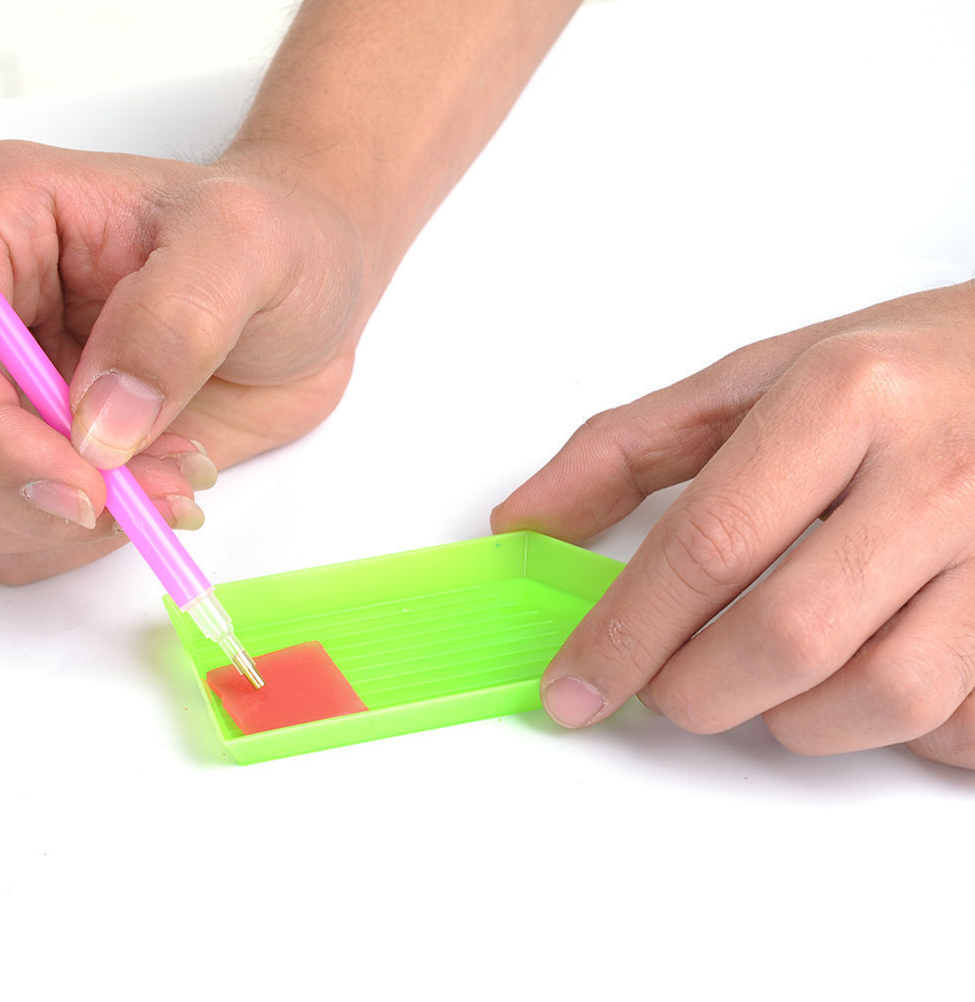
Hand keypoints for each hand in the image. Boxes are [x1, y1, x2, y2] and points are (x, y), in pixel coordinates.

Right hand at [0, 140, 372, 584]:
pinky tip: (170, 487)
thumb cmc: (278, 244)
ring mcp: (18, 389)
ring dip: (75, 516)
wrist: (309, 298)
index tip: (78, 479)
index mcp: (4, 228)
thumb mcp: (245, 247)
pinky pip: (31, 524)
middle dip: (34, 486)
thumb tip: (101, 425)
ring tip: (177, 480)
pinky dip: (96, 531)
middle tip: (145, 494)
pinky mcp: (55, 447)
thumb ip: (174, 322)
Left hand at [493, 280, 974, 769]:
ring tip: (766, 676)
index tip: (573, 687)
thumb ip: (626, 450)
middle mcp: (936, 472)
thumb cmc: (893, 369)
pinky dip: (892, 728)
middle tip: (669, 683)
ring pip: (883, 696)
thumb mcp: (753, 379)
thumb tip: (524, 523)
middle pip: (787, 636)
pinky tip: (861, 676)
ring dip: (794, 718)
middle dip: (697, 690)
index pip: (708, 543)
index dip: (624, 633)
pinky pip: (960, 720)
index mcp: (845, 399)